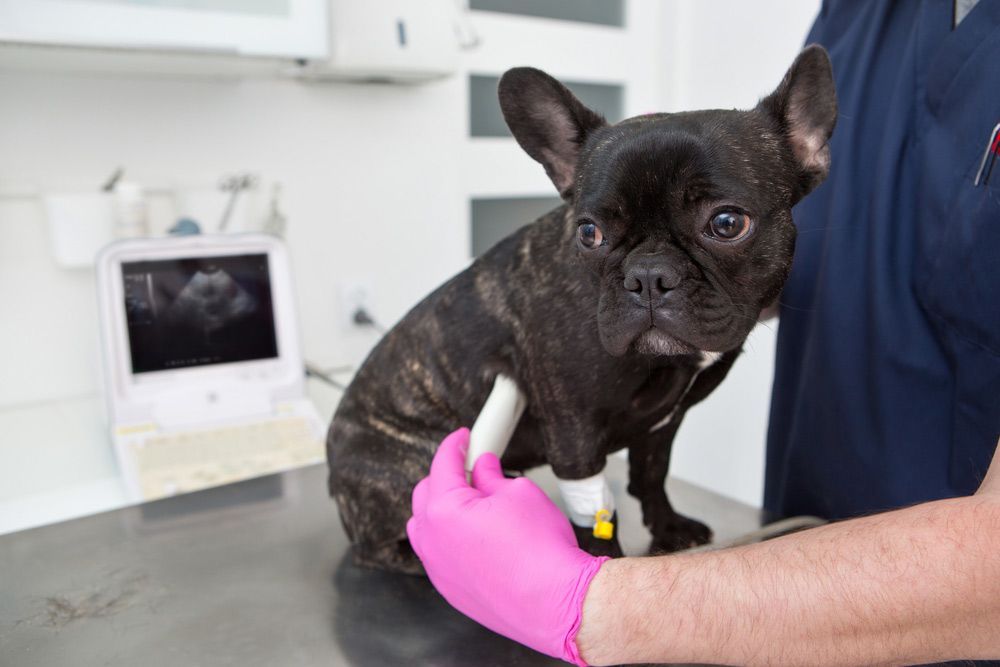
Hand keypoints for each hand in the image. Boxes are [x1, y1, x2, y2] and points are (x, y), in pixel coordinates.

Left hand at [407, 428, 607, 665]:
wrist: (558, 602)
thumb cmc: (542, 551)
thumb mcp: (519, 493)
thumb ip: (493, 477)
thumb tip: (485, 470)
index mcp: (444, 511)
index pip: (442, 465)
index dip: (455, 445)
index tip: (463, 438)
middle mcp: (432, 542)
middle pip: (426, 495)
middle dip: (446, 477)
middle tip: (472, 468)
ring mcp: (439, 570)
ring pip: (425, 528)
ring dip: (441, 510)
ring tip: (473, 503)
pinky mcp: (451, 591)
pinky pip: (438, 556)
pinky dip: (449, 540)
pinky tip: (474, 536)